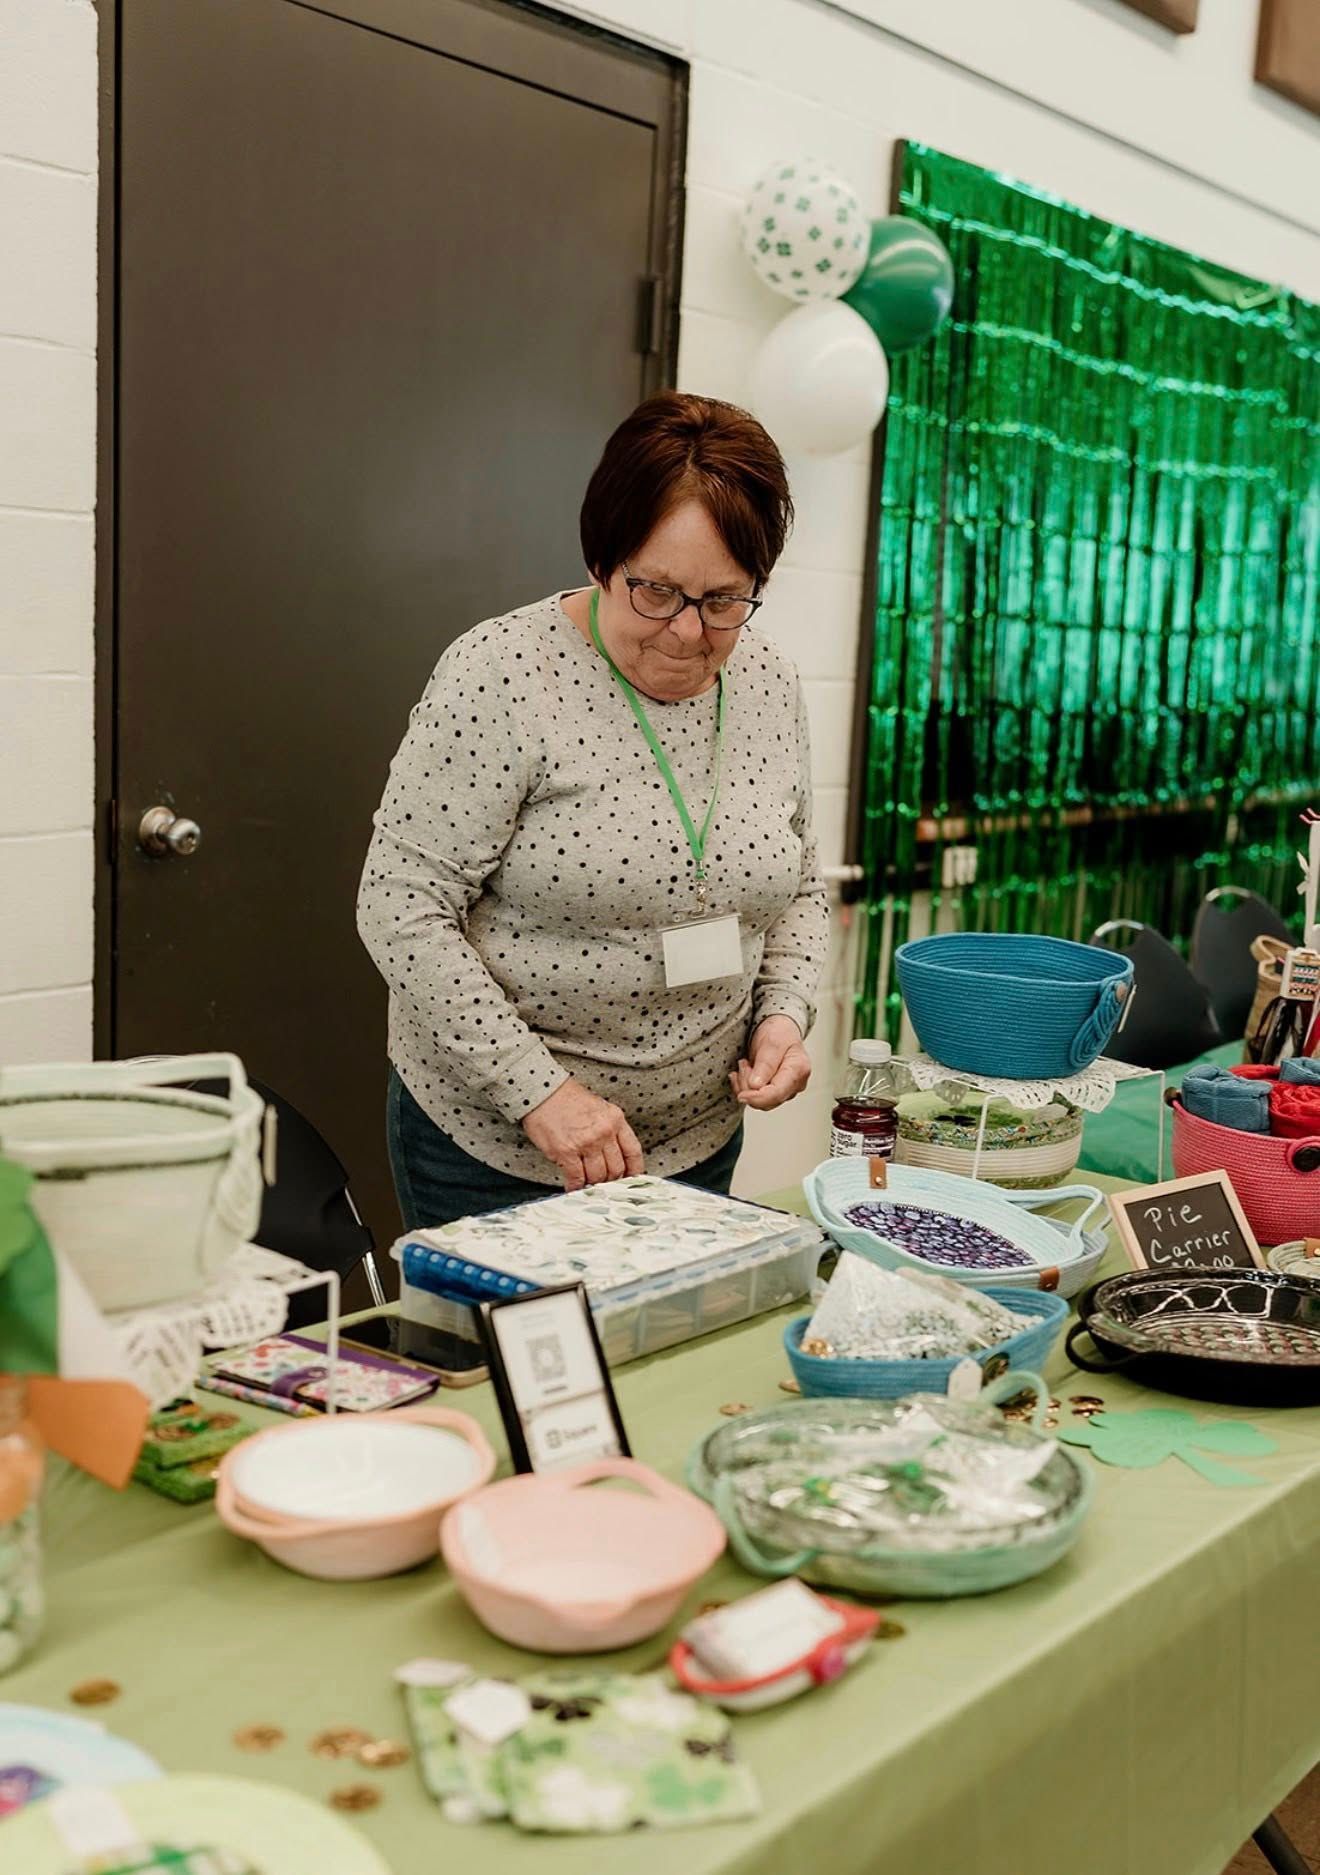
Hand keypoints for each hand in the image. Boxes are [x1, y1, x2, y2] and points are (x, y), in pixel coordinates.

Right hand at [522, 1078, 644, 1190]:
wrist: (542, 1091)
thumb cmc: (566, 1098)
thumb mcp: (599, 1107)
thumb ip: (609, 1129)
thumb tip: (612, 1154)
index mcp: (615, 1119)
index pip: (633, 1152)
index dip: (634, 1170)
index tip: (630, 1177)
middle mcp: (604, 1132)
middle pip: (616, 1168)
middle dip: (610, 1179)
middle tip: (604, 1182)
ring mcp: (586, 1143)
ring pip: (598, 1176)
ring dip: (592, 1184)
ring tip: (587, 1183)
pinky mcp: (566, 1152)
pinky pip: (576, 1178)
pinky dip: (575, 1186)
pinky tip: (573, 1186)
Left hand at [729, 1016, 811, 1111]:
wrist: (780, 1029)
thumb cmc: (779, 1032)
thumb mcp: (772, 1042)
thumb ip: (765, 1064)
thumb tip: (756, 1086)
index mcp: (798, 1070)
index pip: (777, 1093)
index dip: (757, 1098)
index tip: (741, 1095)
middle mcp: (795, 1083)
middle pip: (768, 1100)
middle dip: (748, 1086)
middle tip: (743, 1063)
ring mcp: (786, 1089)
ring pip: (761, 1102)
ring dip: (745, 1085)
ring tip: (744, 1064)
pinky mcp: (776, 1091)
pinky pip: (757, 1098)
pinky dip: (745, 1087)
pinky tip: (742, 1074)